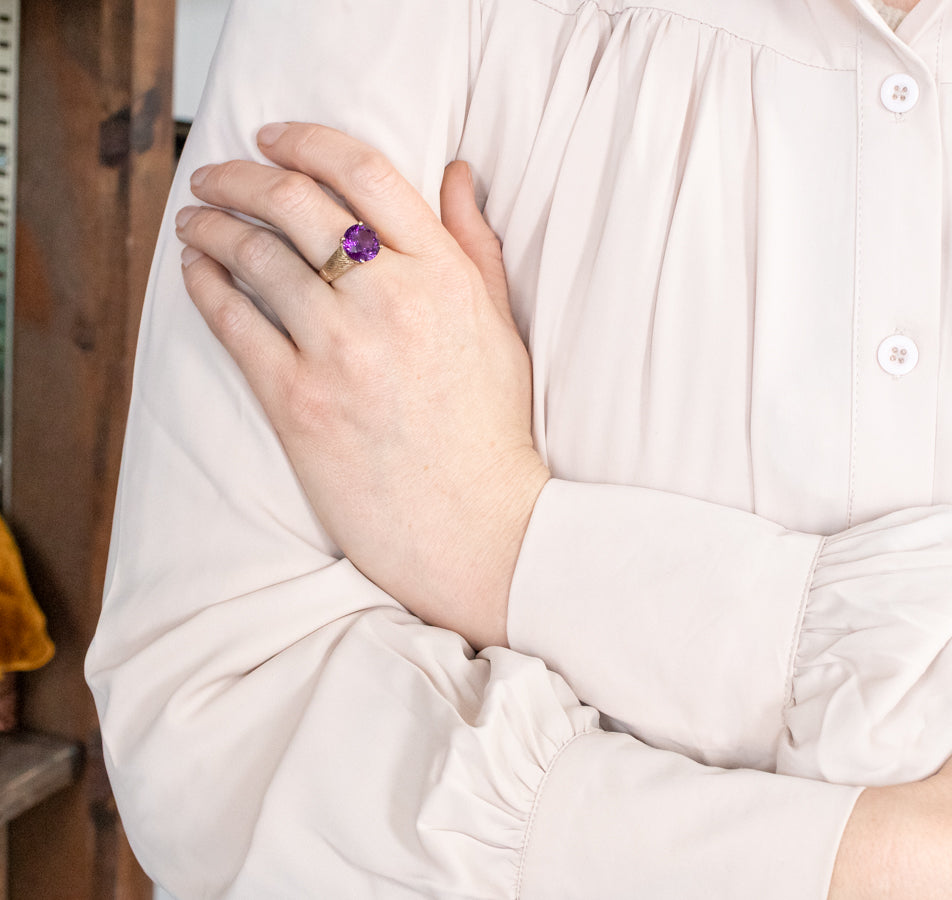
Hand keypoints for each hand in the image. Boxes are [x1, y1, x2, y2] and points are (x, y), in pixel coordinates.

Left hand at [175, 122, 548, 649]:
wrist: (474, 523)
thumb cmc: (491, 428)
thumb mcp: (499, 326)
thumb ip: (473, 244)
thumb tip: (454, 172)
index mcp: (441, 274)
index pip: (364, 172)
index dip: (307, 140)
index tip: (274, 135)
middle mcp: (388, 299)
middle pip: (294, 201)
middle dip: (241, 174)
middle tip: (216, 174)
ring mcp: (338, 349)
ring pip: (254, 255)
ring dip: (211, 224)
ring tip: (195, 220)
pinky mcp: (296, 400)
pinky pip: (233, 321)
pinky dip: (204, 283)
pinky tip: (194, 269)